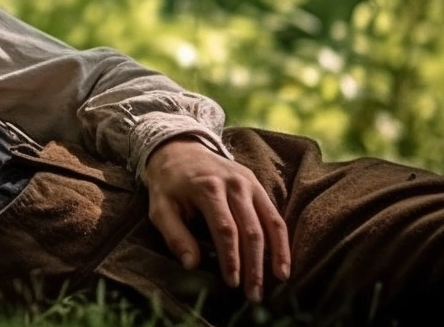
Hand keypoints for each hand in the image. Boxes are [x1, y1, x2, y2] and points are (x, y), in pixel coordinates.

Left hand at [141, 137, 290, 302]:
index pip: (225, 229)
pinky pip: (274, 214)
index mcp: (207, 188)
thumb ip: (174, 235)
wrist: (179, 150)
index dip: (231, 258)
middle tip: (254, 293)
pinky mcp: (257, 184)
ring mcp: (249, 182)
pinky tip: (283, 261)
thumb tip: (191, 264)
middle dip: (254, 265)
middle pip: (251, 229)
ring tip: (279, 280)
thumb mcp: (160, 207)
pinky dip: (281, 239)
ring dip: (276, 254)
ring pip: (270, 222)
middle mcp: (233, 183)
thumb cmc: (169, 184)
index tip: (232, 282)